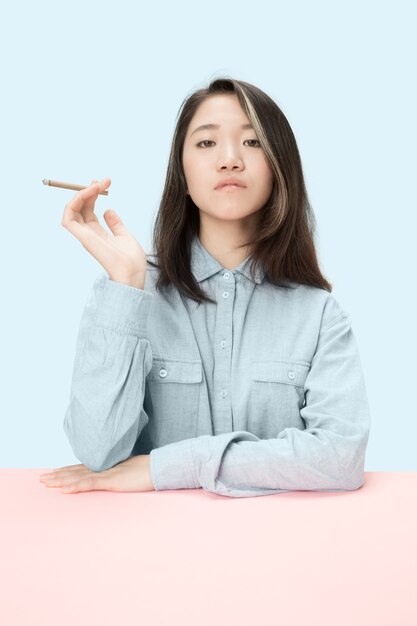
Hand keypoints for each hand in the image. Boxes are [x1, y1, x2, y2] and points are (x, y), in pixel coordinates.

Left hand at [39, 454, 154, 493]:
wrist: (158, 468)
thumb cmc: (148, 472)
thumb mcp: (129, 474)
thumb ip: (118, 476)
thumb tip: (114, 480)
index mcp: (107, 467)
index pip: (82, 468)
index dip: (67, 470)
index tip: (54, 472)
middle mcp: (103, 468)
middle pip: (75, 471)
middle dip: (58, 475)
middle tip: (42, 479)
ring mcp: (105, 474)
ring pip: (78, 477)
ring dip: (60, 480)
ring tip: (46, 483)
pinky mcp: (110, 481)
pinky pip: (89, 484)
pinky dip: (74, 486)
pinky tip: (63, 489)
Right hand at [61, 177, 147, 287]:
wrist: (133, 273)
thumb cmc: (131, 261)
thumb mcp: (125, 236)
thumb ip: (116, 224)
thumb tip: (109, 210)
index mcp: (98, 234)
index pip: (88, 210)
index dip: (93, 194)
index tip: (104, 183)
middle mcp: (89, 234)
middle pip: (81, 207)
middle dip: (89, 190)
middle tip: (104, 180)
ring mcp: (85, 236)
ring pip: (71, 210)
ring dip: (81, 194)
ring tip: (95, 185)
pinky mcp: (83, 238)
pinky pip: (67, 219)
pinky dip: (73, 204)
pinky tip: (87, 193)